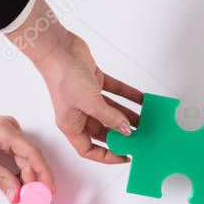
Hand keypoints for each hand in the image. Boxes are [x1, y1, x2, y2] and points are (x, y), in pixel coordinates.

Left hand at [0, 97, 54, 202]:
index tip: (48, 190)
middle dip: (35, 179)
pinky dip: (20, 168)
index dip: (43, 174)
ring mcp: (8, 130)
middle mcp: (10, 127)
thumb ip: (0, 179)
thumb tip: (16, 194)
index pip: (32, 154)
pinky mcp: (4, 135)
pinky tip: (19, 182)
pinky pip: (18, 153)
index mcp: (4, 131)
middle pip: (31, 156)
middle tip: (36, 198)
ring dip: (27, 175)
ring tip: (27, 194)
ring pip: (25, 156)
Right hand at [6, 0, 142, 163]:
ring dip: (127, 116)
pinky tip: (141, 99)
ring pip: (111, 112)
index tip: (124, 156)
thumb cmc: (63, 76)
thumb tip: (125, 130)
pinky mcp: (94, 82)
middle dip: (121, 136)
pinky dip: (127, 96)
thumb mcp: (90, 103)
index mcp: (71, 125)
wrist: (58, 47)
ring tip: (145, 122)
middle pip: (103, 131)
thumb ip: (110, 117)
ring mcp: (87, 98)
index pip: (89, 149)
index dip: (107, 156)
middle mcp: (78, 113)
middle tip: (139, 138)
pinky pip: (115, 92)